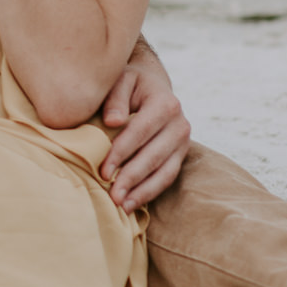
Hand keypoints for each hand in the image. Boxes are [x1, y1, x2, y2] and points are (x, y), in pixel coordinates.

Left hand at [99, 60, 189, 211]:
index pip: (140, 132)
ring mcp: (184, 142)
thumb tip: (112, 122)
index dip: (121, 153)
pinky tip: (132, 203)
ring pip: (164, 172)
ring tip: (122, 206)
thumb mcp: (122, 80)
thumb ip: (115, 98)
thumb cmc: (131, 84)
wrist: (152, 84)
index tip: (103, 170)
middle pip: (153, 156)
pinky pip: (168, 177)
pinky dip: (150, 192)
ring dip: (142, 191)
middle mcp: (180, 124)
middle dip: (131, 177)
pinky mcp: (181, 155)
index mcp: (166, 103)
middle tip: (111, 195)